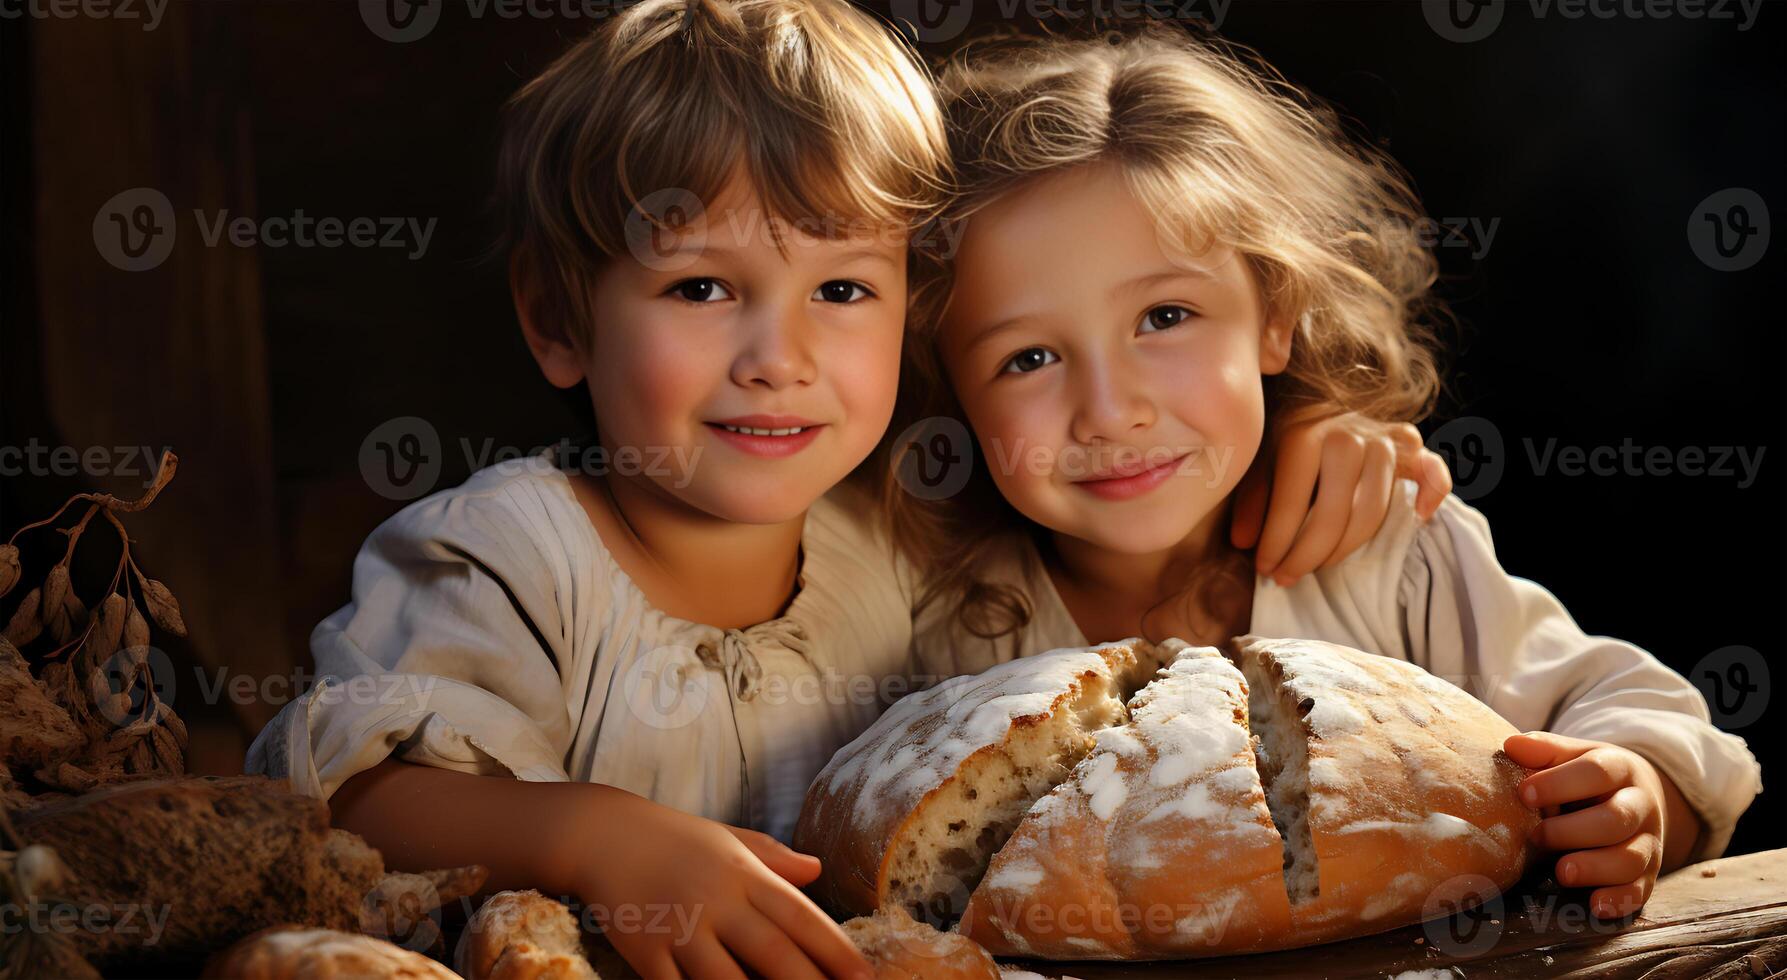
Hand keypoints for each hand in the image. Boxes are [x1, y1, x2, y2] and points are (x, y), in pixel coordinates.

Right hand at [571, 787, 871, 979]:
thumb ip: (772, 857)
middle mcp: (716, 900)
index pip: (800, 915)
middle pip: (772, 952)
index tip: (864, 977)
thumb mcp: (727, 838)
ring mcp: (680, 928)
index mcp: (743, 873)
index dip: (835, 949)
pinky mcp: (645, 951)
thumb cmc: (673, 838)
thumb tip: (818, 868)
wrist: (601, 833)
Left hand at [1231, 411, 1451, 584]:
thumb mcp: (1256, 461)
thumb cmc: (1282, 434)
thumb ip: (1251, 501)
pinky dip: (1432, 495)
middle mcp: (1347, 437)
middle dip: (1307, 555)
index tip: (1265, 569)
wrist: (1318, 392)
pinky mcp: (1409, 444)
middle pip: (1335, 515)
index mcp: (1304, 437)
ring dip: (1346, 547)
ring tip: (1319, 564)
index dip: (1276, 544)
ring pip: (1374, 511)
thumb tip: (1244, 544)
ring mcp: (1383, 440)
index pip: (1292, 505)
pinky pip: (1432, 471)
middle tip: (1288, 577)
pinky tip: (1418, 518)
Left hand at [1504, 731, 1672, 919]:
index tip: (1524, 794)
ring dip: (1595, 867)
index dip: (1560, 783)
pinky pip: (1640, 890)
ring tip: (1561, 872)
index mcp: (1620, 769)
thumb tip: (1511, 747)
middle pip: (1616, 819)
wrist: (1640, 795)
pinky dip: (1620, 899)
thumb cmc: (1590, 777)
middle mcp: (1640, 806)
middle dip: (1574, 831)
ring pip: (1631, 858)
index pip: (1596, 772)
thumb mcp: (1573, 755)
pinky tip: (1595, 904)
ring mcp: (1648, 842)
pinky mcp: (1649, 874)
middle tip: (1537, 837)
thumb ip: (1545, 750)